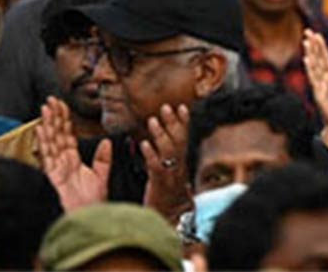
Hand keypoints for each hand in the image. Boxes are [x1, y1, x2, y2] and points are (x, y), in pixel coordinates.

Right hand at [36, 96, 110, 211]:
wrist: (90, 215)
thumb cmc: (93, 199)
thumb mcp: (101, 174)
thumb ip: (104, 157)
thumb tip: (107, 141)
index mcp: (72, 159)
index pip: (67, 134)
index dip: (64, 119)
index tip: (61, 104)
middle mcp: (63, 161)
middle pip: (57, 135)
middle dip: (53, 117)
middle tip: (50, 100)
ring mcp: (57, 167)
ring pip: (51, 142)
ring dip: (47, 125)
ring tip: (45, 109)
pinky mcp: (54, 175)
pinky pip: (49, 156)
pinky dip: (45, 142)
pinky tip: (42, 130)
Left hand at [142, 104, 192, 222]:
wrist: (171, 222)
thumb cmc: (168, 201)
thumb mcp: (172, 178)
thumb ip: (170, 162)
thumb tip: (167, 147)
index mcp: (181, 164)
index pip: (184, 138)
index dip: (183, 122)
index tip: (181, 106)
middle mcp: (178, 167)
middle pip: (178, 140)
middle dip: (173, 122)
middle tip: (166, 107)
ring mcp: (170, 175)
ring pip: (168, 151)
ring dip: (161, 134)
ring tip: (152, 121)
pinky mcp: (159, 185)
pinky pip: (155, 167)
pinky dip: (150, 154)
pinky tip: (143, 145)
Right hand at [303, 30, 327, 134]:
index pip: (324, 58)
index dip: (320, 47)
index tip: (316, 34)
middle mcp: (323, 80)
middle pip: (317, 59)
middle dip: (313, 46)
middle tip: (308, 31)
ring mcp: (320, 87)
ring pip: (314, 67)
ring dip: (310, 54)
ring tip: (307, 42)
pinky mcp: (319, 95)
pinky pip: (316, 80)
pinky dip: (312, 70)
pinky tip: (308, 60)